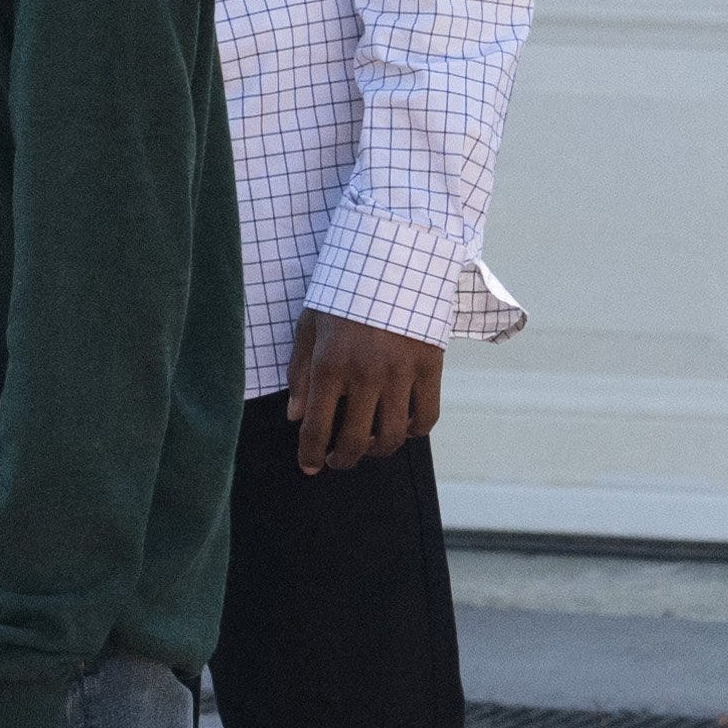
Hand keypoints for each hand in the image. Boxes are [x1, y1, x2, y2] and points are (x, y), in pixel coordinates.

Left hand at [288, 309, 444, 472]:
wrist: (391, 261)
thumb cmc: (342, 293)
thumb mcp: (308, 326)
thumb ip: (300, 373)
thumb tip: (296, 416)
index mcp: (330, 365)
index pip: (317, 427)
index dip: (310, 453)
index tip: (309, 466)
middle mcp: (366, 375)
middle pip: (355, 440)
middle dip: (342, 459)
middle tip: (336, 461)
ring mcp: (402, 373)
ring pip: (393, 435)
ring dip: (377, 451)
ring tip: (367, 447)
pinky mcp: (431, 367)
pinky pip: (426, 416)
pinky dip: (414, 431)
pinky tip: (402, 429)